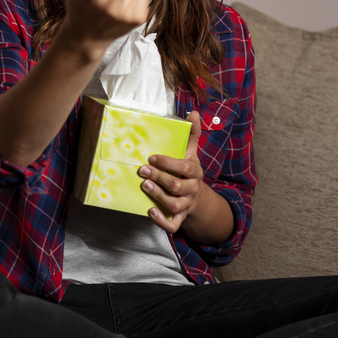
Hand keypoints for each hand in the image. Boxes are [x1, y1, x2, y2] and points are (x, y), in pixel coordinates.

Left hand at [138, 110, 206, 234]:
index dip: (169, 163)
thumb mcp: (190, 152)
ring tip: (145, 186)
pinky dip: (162, 220)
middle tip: (142, 170)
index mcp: (195, 172)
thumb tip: (193, 113)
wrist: (195, 197)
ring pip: (174, 204)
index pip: (185, 167)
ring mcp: (186, 204)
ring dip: (158, 196)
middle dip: (159, 178)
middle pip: (177, 186)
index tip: (152, 157)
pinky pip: (173, 225)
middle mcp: (191, 189)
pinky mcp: (179, 218)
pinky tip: (150, 211)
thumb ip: (191, 134)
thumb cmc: (187, 170)